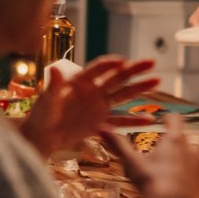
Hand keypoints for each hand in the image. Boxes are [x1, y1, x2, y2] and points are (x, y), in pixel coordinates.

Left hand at [21, 56, 159, 157]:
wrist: (42, 136)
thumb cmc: (41, 115)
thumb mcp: (47, 100)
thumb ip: (53, 86)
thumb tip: (55, 69)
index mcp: (80, 81)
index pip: (98, 69)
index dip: (111, 64)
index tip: (123, 61)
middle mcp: (93, 91)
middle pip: (117, 78)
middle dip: (134, 70)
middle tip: (151, 63)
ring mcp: (99, 106)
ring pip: (123, 95)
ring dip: (139, 89)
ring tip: (157, 81)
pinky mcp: (101, 123)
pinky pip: (120, 121)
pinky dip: (134, 121)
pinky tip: (150, 119)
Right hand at [102, 115, 198, 197]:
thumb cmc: (151, 183)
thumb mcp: (132, 164)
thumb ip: (118, 145)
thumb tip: (100, 127)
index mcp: (174, 141)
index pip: (174, 121)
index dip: (169, 118)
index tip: (165, 119)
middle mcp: (193, 150)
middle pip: (194, 136)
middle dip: (187, 138)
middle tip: (179, 144)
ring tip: (196, 161)